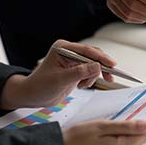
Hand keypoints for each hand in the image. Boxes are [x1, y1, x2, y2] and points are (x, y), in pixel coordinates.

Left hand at [0, 40, 115, 109]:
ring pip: (93, 65)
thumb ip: (79, 72)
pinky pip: (90, 73)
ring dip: (92, 76)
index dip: (100, 58)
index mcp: (63, 48)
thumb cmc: (40, 85)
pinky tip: (81, 86)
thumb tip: (97, 67)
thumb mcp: (60, 80)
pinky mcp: (75, 70)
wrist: (34, 96)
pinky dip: (90, 80)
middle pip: (92, 56)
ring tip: (83, 86)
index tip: (111, 64)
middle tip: (110, 77)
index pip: (86, 50)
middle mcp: (69, 52)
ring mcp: (73, 61)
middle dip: (101, 67)